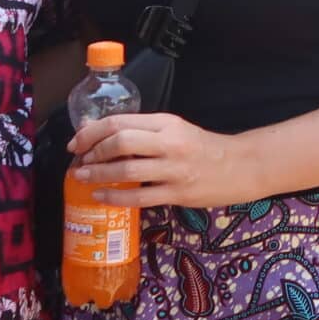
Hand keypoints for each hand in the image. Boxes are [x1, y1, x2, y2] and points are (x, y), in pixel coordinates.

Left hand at [68, 113, 249, 208]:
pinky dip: (114, 197)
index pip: (120, 121)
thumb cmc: (204, 148)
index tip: (76, 142)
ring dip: (98, 174)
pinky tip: (100, 197)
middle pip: (120, 142)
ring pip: (126, 169)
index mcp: (167, 123)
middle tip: (79, 161)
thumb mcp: (176, 130)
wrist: (242, 166)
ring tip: (82, 177)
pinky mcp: (178, 193)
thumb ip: (144, 132)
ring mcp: (175, 169)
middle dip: (92, 152)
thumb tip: (102, 136)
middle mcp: (170, 143)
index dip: (92, 132)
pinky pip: (139, 196)